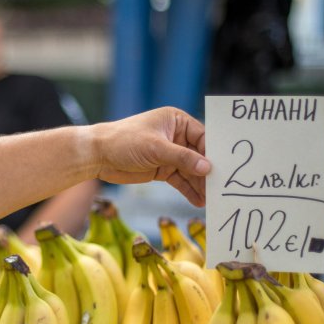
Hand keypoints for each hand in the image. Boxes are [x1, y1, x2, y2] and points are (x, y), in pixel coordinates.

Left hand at [90, 107, 210, 206]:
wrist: (98, 156)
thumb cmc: (124, 141)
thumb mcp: (156, 148)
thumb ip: (183, 158)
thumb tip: (208, 168)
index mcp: (176, 121)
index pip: (202, 137)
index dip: (213, 153)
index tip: (225, 169)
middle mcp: (176, 136)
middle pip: (199, 156)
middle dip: (209, 172)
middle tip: (222, 188)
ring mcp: (169, 154)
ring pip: (191, 171)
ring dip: (200, 185)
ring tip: (212, 200)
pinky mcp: (162, 169)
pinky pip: (180, 181)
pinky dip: (189, 190)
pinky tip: (198, 201)